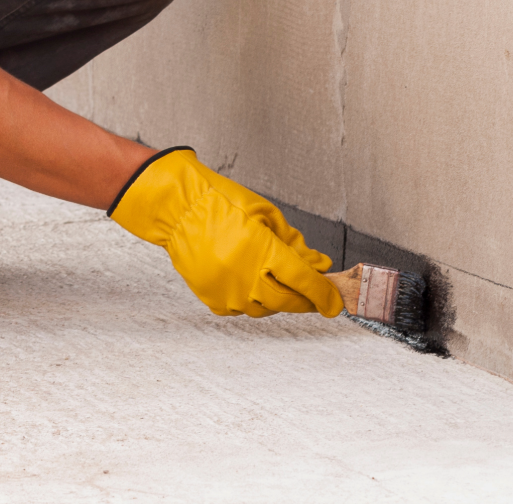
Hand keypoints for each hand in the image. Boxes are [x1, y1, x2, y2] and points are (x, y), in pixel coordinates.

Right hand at [110, 148, 341, 316]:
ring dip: (278, 299)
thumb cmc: (222, 203)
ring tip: (276, 280)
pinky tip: (250, 282)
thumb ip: (295, 244)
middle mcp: (244, 276)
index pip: (304, 281)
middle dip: (306, 300)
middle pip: (288, 301)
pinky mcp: (212, 299)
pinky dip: (252, 300)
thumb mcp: (267, 215)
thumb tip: (318, 266)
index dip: (324, 295)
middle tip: (314, 295)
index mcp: (262, 250)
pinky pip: (241, 309)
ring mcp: (226, 291)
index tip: (334, 304)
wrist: (178, 209)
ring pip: (265, 309)